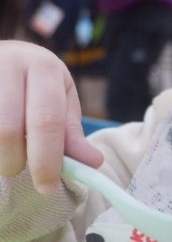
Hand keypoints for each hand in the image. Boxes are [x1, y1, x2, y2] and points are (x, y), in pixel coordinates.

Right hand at [0, 42, 103, 192]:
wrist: (2, 54)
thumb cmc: (35, 81)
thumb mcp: (60, 99)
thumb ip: (71, 132)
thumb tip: (92, 162)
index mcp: (43, 67)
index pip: (46, 121)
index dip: (46, 160)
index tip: (47, 187)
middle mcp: (10, 64)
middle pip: (7, 129)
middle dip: (14, 161)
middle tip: (17, 170)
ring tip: (5, 154)